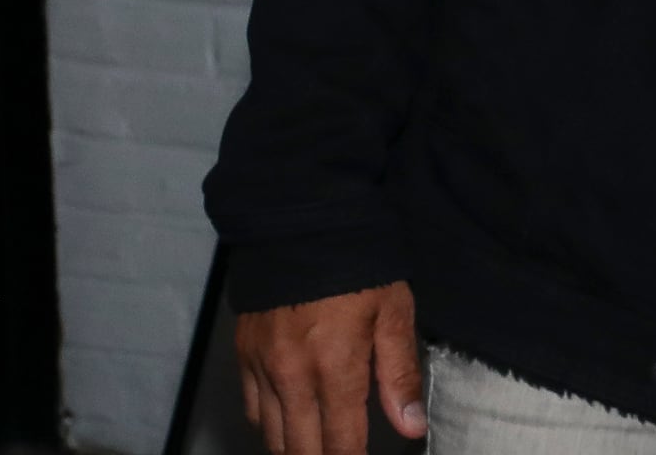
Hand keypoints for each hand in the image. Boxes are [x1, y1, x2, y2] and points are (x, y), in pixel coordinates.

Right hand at [238, 280, 425, 451]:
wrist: (301, 223)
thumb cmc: (359, 266)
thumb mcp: (393, 313)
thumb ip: (400, 375)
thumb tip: (412, 429)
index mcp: (336, 369)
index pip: (342, 444)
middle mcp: (293, 378)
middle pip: (302, 449)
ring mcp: (262, 368)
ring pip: (272, 437)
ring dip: (296, 450)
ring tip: (317, 450)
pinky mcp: (243, 355)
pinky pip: (252, 411)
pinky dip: (270, 428)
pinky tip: (289, 429)